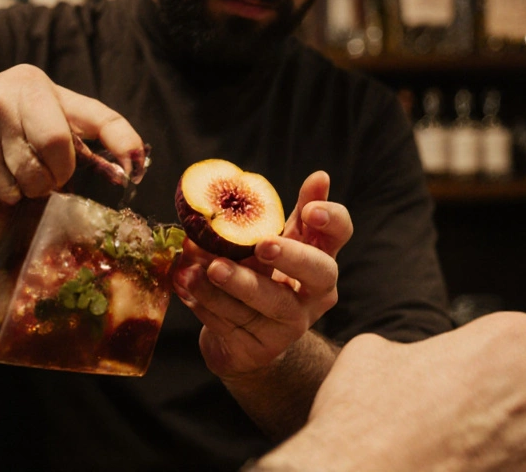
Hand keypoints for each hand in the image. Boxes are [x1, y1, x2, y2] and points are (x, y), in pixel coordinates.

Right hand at [0, 64, 143, 219]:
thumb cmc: (6, 116)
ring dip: (20, 193)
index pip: (90, 118)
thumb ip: (87, 128)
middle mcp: (1, 102)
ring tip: (5, 171)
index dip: (120, 142)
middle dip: (53, 177)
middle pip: (55, 161)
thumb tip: (135, 163)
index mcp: (33, 85)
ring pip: (22, 189)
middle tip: (41, 173)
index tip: (136, 167)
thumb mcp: (45, 104)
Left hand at [173, 170, 351, 378]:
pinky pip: (231, 323)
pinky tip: (186, 284)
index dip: (332, 220)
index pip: (339, 234)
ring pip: (265, 302)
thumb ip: (292, 210)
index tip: (310, 211)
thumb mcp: (277, 242)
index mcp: (320, 258)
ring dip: (229, 283)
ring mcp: (291, 325)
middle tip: (262, 244)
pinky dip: (205, 302)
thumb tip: (320, 176)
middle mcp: (315, 294)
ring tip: (197, 268)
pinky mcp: (260, 348)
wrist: (244, 339)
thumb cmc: (264, 278)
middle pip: (318, 273)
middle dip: (291, 256)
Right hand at [269, 312, 525, 471]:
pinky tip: (476, 469)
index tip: (455, 384)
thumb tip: (409, 360)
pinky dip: (518, 470)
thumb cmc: (370, 419)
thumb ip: (410, 346)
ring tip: (463, 451)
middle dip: (502, 399)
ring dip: (514, 438)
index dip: (480, 363)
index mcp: (512, 335)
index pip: (510, 341)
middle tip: (456, 421)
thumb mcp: (373, 350)